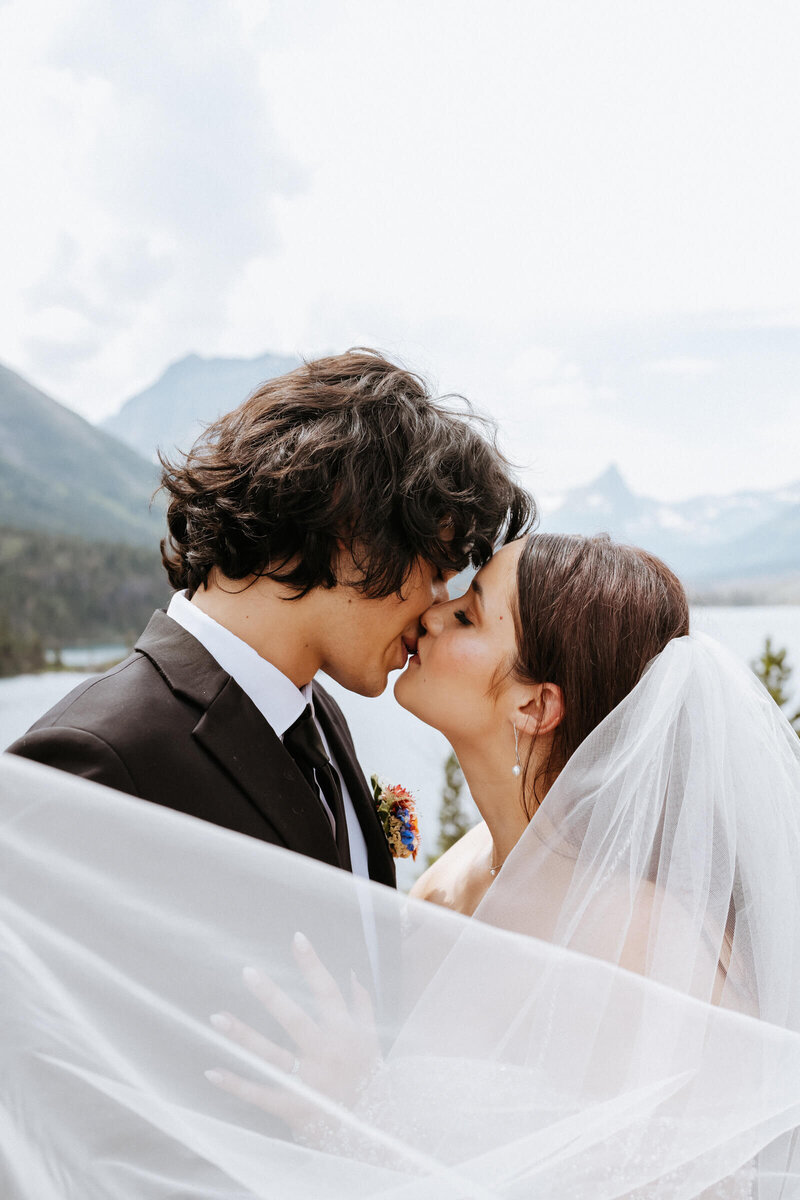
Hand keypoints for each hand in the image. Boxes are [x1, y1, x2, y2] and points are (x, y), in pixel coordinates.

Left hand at [205, 931, 380, 1141]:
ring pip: (272, 1054)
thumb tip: (351, 972)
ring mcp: (309, 1081)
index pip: (327, 991)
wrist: (375, 1131)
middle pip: (295, 1019)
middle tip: (248, 972)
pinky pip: (261, 1093)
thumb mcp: (372, 1040)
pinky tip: (212, 1070)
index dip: (313, 964)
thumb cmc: (370, 1079)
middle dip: (272, 996)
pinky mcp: (293, 1107)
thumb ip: (362, 1005)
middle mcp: (326, 1053)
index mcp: (345, 1033)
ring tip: (216, 1017)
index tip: (296, 937)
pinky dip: (236, 1083)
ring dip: (243, 1036)